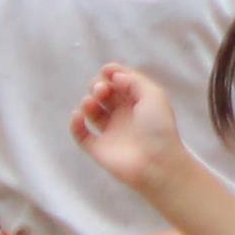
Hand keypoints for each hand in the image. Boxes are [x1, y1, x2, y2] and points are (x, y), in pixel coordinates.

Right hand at [71, 63, 186, 190]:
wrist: (156, 163)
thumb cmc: (159, 128)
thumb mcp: (154, 95)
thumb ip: (133, 81)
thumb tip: (113, 77)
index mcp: (137, 102)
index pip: (120, 82)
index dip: (112, 74)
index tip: (107, 71)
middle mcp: (123, 115)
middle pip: (104, 93)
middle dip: (98, 86)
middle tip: (102, 90)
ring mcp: (110, 132)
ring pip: (92, 111)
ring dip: (87, 101)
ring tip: (91, 102)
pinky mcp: (98, 149)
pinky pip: (81, 134)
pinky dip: (75, 124)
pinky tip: (78, 115)